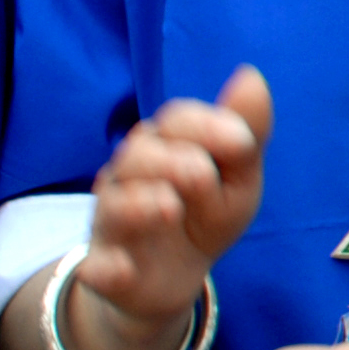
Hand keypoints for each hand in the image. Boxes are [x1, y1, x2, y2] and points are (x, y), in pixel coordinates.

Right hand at [70, 65, 271, 349]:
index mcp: (164, 147)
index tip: (242, 141)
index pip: (175, 121)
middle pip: (138, 155)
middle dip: (172, 161)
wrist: (176, 276)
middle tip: (203, 176)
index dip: (205, 126)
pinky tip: (123, 267)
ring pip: (113, 205)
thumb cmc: (207, 213)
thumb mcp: (237, 176)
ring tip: (171, 209)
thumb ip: (247, 131)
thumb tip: (250, 74)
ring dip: (140, 204)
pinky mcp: (105, 269)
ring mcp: (112, 223)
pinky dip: (107, 266)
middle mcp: (128, 178)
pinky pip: (98, 266)